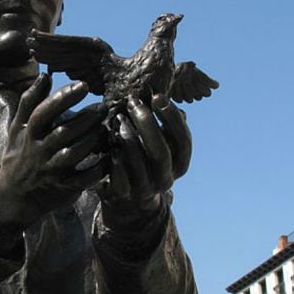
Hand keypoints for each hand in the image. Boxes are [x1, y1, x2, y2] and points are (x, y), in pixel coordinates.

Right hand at [0, 74, 106, 228]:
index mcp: (28, 134)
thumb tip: (45, 75)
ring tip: (107, 129)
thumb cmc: (19, 155)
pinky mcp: (62, 187)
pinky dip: (97, 169)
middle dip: (85, 119)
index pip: (43, 113)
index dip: (62, 98)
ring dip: (92, 140)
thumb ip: (30, 102)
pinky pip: (82, 179)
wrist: (13, 197)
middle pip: (62, 132)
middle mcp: (39, 151)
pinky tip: (109, 157)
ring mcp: (50, 170)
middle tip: (104, 108)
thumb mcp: (17, 128)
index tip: (84, 86)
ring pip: (72, 154)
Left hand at [98, 93, 190, 215]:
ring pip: (138, 163)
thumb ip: (163, 125)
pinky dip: (115, 160)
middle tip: (133, 102)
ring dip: (127, 137)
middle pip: (160, 152)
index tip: (158, 96)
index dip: (172, 118)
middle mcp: (166, 179)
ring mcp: (145, 189)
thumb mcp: (160, 144)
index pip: (183, 140)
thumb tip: (164, 93)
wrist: (130, 200)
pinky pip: (119, 179)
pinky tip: (109, 143)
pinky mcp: (124, 196)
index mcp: (180, 164)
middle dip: (147, 124)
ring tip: (118, 117)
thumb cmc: (145, 160)